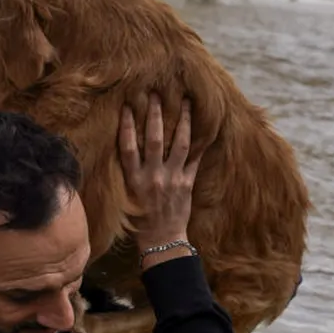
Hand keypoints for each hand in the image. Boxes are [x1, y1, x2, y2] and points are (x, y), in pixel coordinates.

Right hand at [118, 94, 203, 267]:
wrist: (161, 239)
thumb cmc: (140, 217)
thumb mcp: (127, 193)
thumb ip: (130, 170)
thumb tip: (127, 144)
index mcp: (134, 178)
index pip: (128, 146)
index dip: (128, 124)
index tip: (128, 105)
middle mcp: (153, 176)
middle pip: (154, 139)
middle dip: (156, 115)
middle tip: (156, 93)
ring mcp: (172, 179)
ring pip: (180, 144)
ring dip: (184, 121)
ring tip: (186, 101)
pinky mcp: (187, 184)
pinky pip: (196, 159)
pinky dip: (201, 143)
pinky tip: (206, 126)